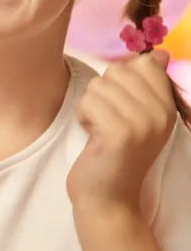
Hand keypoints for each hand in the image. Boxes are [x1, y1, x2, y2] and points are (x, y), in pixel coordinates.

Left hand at [67, 50, 176, 211]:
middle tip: (109, 120)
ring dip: (91, 106)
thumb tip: (159, 53)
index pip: (143, 63)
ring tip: (101, 129)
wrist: (108, 197)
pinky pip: (89, 102)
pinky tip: (93, 136)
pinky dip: (84, 116)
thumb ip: (146, 83)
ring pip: (98, 86)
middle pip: (117, 71)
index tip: (123, 106)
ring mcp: (142, 123)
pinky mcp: (120, 133)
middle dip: (103, 92)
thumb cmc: (116, 151)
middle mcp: (160, 113)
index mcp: (167, 106)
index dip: (121, 80)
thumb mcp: (140, 115)